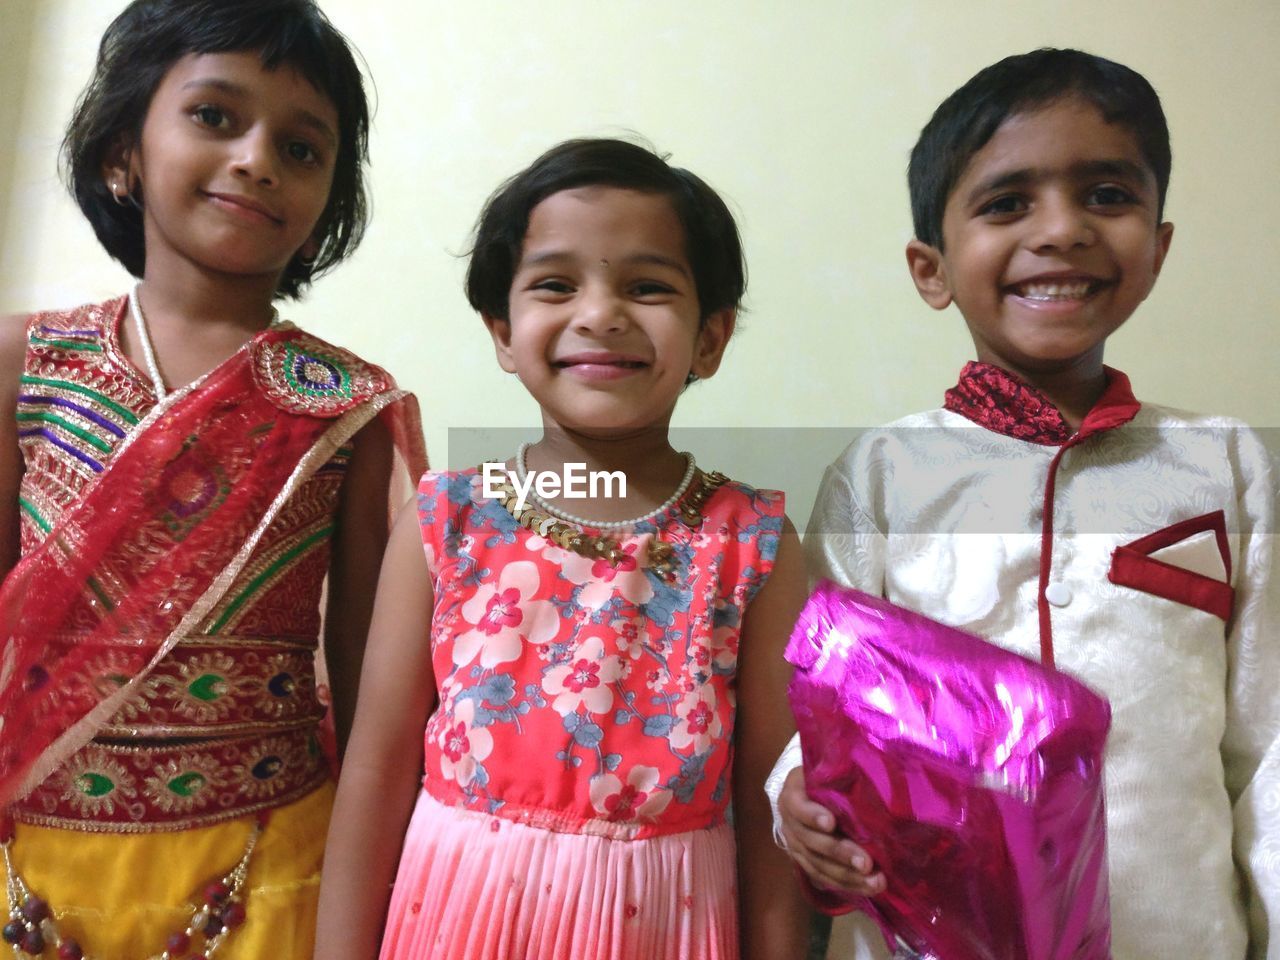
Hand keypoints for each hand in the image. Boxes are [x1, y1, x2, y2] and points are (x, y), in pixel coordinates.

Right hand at [778, 767, 885, 895]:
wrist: (807, 794)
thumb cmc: (824, 777)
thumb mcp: (826, 768)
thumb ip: (838, 770)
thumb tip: (872, 766)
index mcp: (792, 795)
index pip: (798, 807)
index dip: (812, 815)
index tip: (831, 822)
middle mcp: (789, 823)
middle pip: (811, 842)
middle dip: (840, 853)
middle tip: (866, 863)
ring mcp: (796, 846)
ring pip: (818, 865)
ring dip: (848, 876)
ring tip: (875, 882)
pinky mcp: (806, 863)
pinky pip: (823, 879)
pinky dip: (846, 885)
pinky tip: (867, 888)